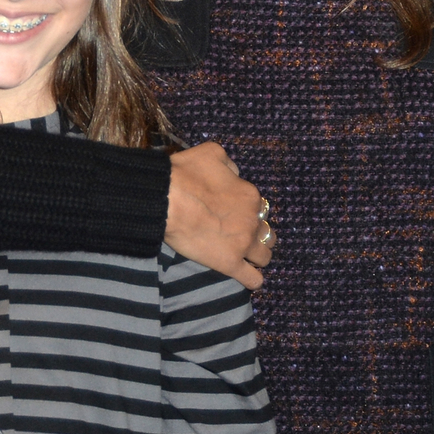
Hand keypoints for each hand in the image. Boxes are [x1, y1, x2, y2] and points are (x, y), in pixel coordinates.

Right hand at [165, 142, 268, 290]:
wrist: (167, 199)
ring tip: (249, 260)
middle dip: (258, 235)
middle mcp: (252, 220)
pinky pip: (252, 279)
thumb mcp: (212, 153)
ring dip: (259, 257)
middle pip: (266, 233)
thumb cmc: (185, 174)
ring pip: (265, 256)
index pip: (258, 208)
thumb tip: (235, 174)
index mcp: (250, 195)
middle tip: (243, 237)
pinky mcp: (230, 263)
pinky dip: (253, 280)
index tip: (236, 215)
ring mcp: (243, 244)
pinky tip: (249, 279)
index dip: (248, 213)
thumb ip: (229, 164)